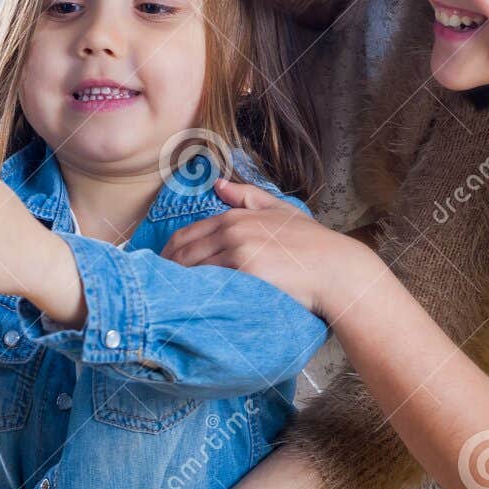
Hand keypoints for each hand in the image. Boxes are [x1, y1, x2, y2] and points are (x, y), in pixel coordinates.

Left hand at [160, 178, 371, 319]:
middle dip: (163, 269)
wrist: (336, 269)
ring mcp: (238, 251)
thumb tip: (218, 184)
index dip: (168, 253)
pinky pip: (208, 283)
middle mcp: (232, 230)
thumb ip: (248, 196)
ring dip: (173, 283)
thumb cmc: (312, 244)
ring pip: (191, 268)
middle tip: (152, 288)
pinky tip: (185, 304)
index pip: (187, 234)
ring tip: (163, 299)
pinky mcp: (245, 272)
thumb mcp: (281, 210)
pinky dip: (192, 292)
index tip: (159, 268)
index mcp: (236, 216)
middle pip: (182, 252)